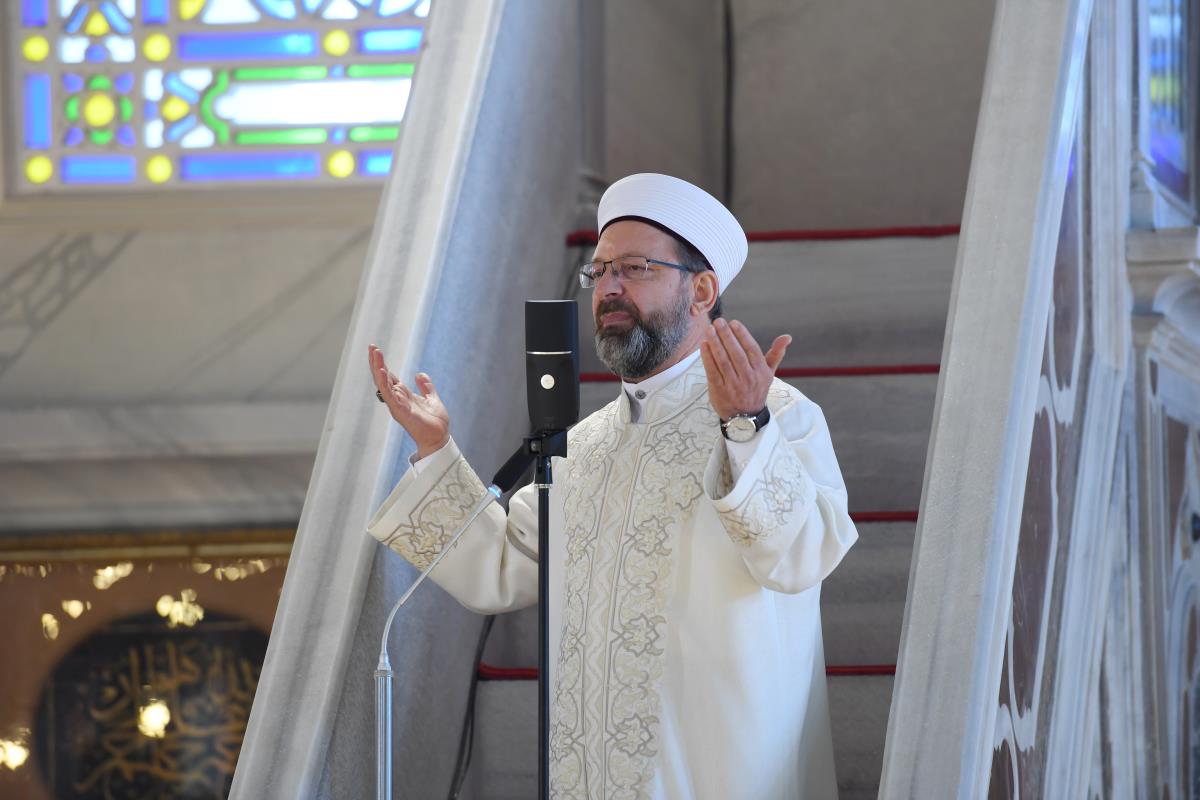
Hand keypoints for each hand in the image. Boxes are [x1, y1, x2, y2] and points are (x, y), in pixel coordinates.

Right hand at [368, 344, 449, 458]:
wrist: (440, 438)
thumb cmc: (435, 422)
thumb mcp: (432, 399)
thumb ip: (426, 387)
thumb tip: (420, 374)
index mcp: (403, 395)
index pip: (389, 376)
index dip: (382, 363)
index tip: (376, 349)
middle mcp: (397, 399)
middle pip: (383, 377)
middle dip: (376, 362)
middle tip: (371, 346)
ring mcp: (397, 405)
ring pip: (383, 384)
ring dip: (378, 368)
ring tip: (375, 353)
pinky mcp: (400, 411)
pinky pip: (389, 395)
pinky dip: (384, 383)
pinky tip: (381, 372)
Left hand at [699, 319, 790, 420]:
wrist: (745, 417)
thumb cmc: (756, 389)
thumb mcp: (769, 373)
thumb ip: (776, 354)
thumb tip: (787, 337)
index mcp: (761, 371)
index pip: (751, 349)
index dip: (742, 335)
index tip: (734, 323)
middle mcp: (748, 378)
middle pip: (736, 353)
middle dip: (726, 336)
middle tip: (718, 321)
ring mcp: (733, 385)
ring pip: (723, 361)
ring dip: (715, 343)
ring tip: (709, 329)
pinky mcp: (719, 391)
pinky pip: (712, 371)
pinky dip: (707, 357)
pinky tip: (704, 345)